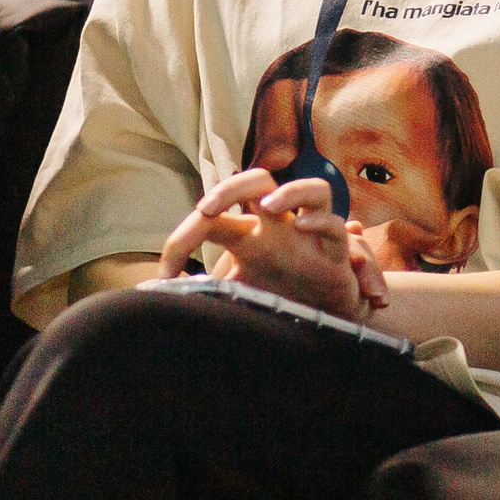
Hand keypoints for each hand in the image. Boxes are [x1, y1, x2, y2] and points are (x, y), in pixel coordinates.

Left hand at [155, 169, 389, 321]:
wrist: (326, 318)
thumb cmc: (280, 296)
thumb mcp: (237, 295)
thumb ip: (209, 292)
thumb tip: (167, 299)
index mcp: (250, 234)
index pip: (210, 219)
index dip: (181, 242)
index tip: (163, 277)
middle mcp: (279, 226)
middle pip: (258, 181)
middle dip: (230, 186)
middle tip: (206, 209)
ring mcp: (310, 235)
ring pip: (313, 190)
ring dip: (291, 192)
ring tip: (270, 205)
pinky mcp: (335, 252)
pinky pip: (336, 225)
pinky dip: (322, 221)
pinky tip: (305, 227)